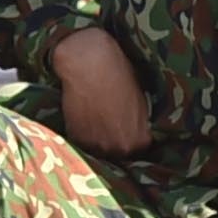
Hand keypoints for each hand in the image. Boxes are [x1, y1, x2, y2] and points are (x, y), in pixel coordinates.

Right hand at [48, 27, 153, 157]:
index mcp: (140, 140)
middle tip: (110, 125)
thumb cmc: (120, 74)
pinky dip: (82, 134)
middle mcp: (120, 148)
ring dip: (97, 142)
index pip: (139, 151)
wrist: (90, 63)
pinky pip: (81, 143)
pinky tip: (84, 116)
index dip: (132, 140)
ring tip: (96, 121)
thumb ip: (140, 124)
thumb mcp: (141, 101)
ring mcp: (97, 146)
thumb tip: (139, 131)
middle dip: (115, 143)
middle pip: (118, 155)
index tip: (127, 130)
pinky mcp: (76, 138)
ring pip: (98, 152)